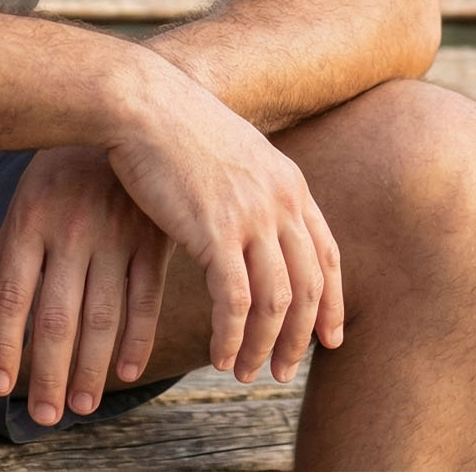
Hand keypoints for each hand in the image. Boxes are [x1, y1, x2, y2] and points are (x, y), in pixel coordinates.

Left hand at [0, 146, 173, 425]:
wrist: (128, 109)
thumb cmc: (67, 163)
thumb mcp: (26, 198)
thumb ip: (2, 255)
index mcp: (32, 219)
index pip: (13, 297)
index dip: (4, 346)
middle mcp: (70, 230)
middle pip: (55, 316)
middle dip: (47, 372)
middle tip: (43, 416)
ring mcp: (114, 234)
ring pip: (100, 315)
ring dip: (91, 367)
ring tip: (79, 405)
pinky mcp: (152, 237)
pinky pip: (145, 297)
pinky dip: (138, 338)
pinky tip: (127, 371)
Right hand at [104, 64, 344, 389]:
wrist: (143, 103)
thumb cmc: (175, 127)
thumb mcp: (233, 154)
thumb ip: (252, 189)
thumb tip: (254, 219)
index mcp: (289, 184)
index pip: (327, 255)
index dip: (332, 302)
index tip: (329, 340)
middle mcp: (281, 202)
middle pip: (308, 286)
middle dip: (299, 337)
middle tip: (282, 371)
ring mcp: (252, 217)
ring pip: (275, 301)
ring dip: (261, 345)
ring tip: (244, 372)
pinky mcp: (215, 231)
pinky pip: (235, 301)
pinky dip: (231, 336)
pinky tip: (218, 356)